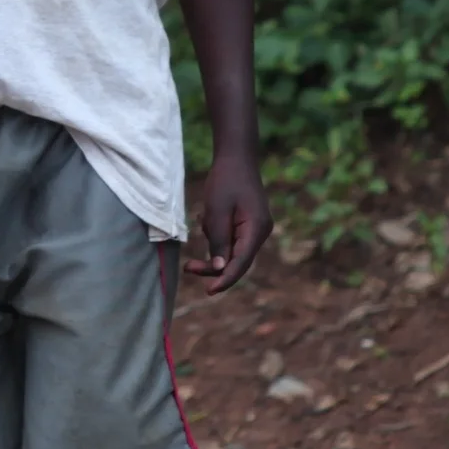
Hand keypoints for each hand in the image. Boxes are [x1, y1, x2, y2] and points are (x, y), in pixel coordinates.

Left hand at [185, 152, 271, 293]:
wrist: (236, 157)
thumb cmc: (225, 180)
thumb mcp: (217, 211)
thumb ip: (219, 240)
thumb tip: (219, 268)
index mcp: (256, 229)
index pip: (241, 263)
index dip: (224, 278)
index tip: (209, 290)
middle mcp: (260, 232)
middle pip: (237, 261)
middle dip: (213, 267)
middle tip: (188, 267)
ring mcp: (255, 229)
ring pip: (233, 251)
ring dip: (214, 246)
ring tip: (204, 219)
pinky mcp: (247, 225)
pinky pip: (231, 239)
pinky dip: (217, 236)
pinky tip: (207, 217)